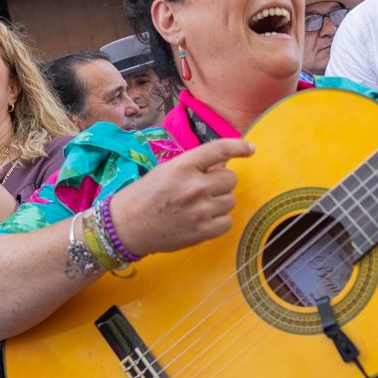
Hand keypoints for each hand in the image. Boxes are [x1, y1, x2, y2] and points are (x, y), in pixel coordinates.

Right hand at [108, 138, 252, 255]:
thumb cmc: (146, 194)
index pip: (220, 149)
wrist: (127, 225)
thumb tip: (224, 164)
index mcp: (183, 166)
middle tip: (205, 188)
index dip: (239, 147)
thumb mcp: (168, 170)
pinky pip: (228, 221)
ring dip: (220, 201)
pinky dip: (220, 220)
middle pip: (231, 179)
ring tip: (200, 205)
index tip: (249, 149)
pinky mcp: (202, 231)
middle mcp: (194, 186)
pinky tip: (204, 219)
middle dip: (221, 182)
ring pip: (231, 200)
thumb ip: (195, 165)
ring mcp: (200, 210)